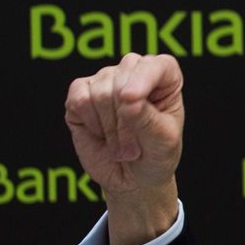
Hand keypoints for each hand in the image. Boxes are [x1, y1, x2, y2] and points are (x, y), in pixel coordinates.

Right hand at [65, 53, 183, 244]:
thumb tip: (126, 98)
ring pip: (100, 91)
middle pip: (122, 80)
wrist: (132, 178)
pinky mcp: (81, 94)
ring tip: (120, 143)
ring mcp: (106, 80)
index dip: (144, 79)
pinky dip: (89, 121)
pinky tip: (100, 132)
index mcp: (165, 79)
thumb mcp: (163, 142)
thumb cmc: (156, 155)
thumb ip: (148, 119)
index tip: (132, 99)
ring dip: (109, 128)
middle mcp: (135, 72)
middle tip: (133, 147)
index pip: (158, 66)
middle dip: (125, 121)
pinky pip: (79, 99)